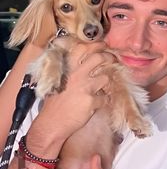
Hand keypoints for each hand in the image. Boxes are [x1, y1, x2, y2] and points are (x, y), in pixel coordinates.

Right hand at [26, 42, 114, 157]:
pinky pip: (105, 98)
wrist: (52, 123)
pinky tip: (100, 103)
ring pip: (106, 78)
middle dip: (109, 57)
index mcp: (67, 69)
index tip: (103, 45)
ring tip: (104, 86)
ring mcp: (85, 87)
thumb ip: (71, 71)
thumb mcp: (58, 82)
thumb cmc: (54, 103)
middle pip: (99, 58)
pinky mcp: (92, 101)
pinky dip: (105, 101)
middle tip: (113, 59)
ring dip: (107, 82)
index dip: (96, 45)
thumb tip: (85, 64)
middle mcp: (77, 75)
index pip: (82, 48)